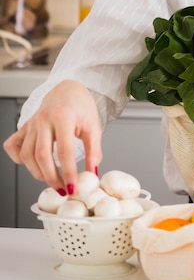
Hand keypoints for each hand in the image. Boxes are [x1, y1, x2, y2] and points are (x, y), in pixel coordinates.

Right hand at [3, 80, 102, 194]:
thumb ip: (94, 150)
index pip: (65, 151)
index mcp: (63, 117)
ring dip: (37, 172)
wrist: (68, 89)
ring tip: (52, 180)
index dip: (68, 173)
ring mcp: (31, 123)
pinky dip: (18, 158)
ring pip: (27, 154)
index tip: (73, 188)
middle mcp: (43, 119)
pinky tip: (31, 164)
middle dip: (51, 177)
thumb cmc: (81, 106)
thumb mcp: (93, 126)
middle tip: (62, 190)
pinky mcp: (24, 127)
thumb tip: (93, 173)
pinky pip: (14, 145)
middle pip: (41, 156)